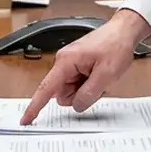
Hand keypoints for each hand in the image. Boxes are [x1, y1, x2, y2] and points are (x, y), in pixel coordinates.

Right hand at [21, 9, 150, 124]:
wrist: (124, 31)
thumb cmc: (116, 45)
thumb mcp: (106, 74)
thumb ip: (89, 93)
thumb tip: (76, 106)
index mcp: (66, 61)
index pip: (46, 88)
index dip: (35, 106)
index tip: (26, 120)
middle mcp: (64, 62)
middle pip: (63, 94)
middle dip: (80, 95)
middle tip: (98, 83)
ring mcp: (70, 63)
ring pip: (72, 91)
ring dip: (87, 89)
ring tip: (101, 76)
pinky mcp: (77, 65)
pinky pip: (78, 84)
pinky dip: (89, 84)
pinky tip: (100, 74)